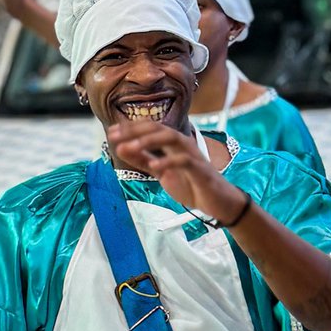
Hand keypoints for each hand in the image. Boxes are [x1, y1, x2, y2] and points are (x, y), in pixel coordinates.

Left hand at [107, 120, 246, 223]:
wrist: (219, 203)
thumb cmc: (192, 185)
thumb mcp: (161, 172)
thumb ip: (143, 160)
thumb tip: (120, 148)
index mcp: (173, 144)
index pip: (150, 128)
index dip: (130, 128)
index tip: (111, 131)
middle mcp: (183, 144)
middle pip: (158, 128)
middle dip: (134, 130)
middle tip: (114, 136)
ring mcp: (193, 155)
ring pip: (171, 138)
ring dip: (148, 141)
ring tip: (129, 148)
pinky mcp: (201, 170)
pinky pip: (184, 161)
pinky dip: (169, 161)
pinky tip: (155, 166)